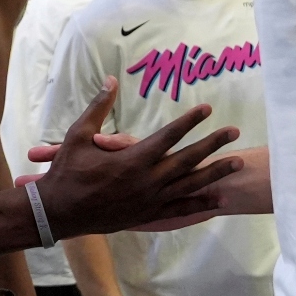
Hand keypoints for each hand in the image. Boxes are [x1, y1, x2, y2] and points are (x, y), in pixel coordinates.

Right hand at [33, 78, 239, 235]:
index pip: (168, 136)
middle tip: (233, 132)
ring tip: (237, 163)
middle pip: (187, 160)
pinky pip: (180, 210)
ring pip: (190, 185)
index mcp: (132, 160)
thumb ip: (98, 107)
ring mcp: (150, 201)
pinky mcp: (148, 216)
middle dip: (212, 144)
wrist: (58, 213)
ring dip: (215, 173)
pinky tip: (218, 199)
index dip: (189, 121)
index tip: (206, 110)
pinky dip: (201, 203)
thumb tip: (111, 80)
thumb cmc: (66, 172)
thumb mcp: (78, 135)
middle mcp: (147, 182)